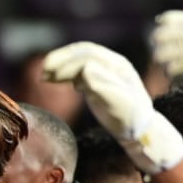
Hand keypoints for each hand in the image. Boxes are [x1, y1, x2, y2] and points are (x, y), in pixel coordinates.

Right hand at [41, 42, 182, 173]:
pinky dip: (63, 75)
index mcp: (117, 64)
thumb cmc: (130, 117)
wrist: (137, 129)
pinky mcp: (95, 82)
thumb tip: (84, 70)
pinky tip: (53, 80)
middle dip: (61, 59)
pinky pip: (77, 72)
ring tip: (44, 75)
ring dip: (60, 66)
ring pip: (77, 61)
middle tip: (44, 68)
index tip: (55, 74)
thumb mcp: (118, 102)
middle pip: (81, 54)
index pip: (88, 57)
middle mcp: (109, 64)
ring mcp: (102, 72)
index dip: (70, 64)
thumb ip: (102, 84)